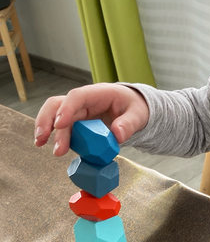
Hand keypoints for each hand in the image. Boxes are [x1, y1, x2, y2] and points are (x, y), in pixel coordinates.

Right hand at [34, 83, 148, 155]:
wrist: (134, 110)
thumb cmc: (135, 108)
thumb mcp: (138, 115)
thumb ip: (129, 124)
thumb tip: (117, 136)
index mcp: (98, 93)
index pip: (77, 96)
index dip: (66, 109)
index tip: (60, 124)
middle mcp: (84, 101)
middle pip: (58, 105)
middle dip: (48, 120)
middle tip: (43, 139)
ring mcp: (78, 112)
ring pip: (55, 115)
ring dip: (46, 129)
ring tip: (40, 144)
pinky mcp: (77, 124)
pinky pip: (63, 128)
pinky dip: (54, 136)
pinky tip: (52, 147)